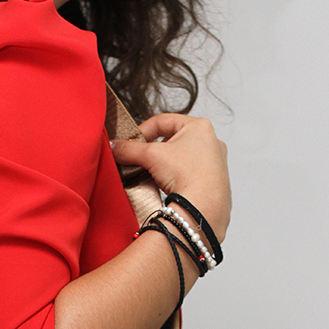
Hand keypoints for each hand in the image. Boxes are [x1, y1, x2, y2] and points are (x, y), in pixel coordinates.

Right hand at [110, 113, 230, 245]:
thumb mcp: (150, 156)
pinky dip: (176, 178)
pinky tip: (168, 187)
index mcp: (199, 126)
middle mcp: (211, 141)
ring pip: (180, 158)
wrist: (204, 208)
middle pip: (171, 140)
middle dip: (153, 150)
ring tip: (154, 175)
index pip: (163, 121)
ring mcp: (214, 163)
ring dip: (164, 165)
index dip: (142, 130)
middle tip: (141, 160)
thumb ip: (128, 149)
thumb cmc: (188, 175)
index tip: (131, 143)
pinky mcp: (213, 182)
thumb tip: (114, 147)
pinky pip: (188, 174)